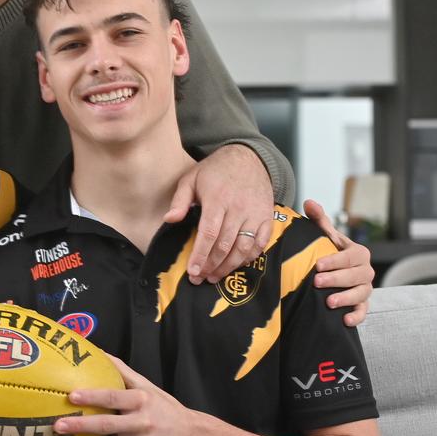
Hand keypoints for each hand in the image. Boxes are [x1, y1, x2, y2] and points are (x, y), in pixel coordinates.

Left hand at [53, 356, 191, 435]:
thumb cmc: (164, 409)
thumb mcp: (147, 387)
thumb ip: (122, 372)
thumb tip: (98, 351)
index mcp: (141, 401)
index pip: (114, 397)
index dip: (92, 396)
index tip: (72, 395)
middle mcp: (141, 424)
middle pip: (107, 425)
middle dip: (81, 427)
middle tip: (58, 426)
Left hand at [164, 144, 273, 284]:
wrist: (248, 157)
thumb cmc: (215, 170)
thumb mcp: (191, 178)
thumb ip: (180, 200)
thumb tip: (169, 220)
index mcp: (217, 198)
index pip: (208, 233)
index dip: (200, 255)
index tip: (193, 272)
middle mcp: (238, 208)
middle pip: (225, 245)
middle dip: (211, 266)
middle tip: (200, 279)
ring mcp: (255, 214)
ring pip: (243, 248)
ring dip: (229, 266)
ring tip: (215, 276)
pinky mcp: (267, 217)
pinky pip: (261, 243)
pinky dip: (249, 257)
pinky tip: (237, 265)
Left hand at [305, 199, 374, 326]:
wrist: (331, 271)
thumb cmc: (327, 250)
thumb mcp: (323, 236)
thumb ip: (318, 219)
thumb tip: (309, 202)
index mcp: (358, 253)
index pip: (351, 256)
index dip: (335, 261)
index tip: (317, 265)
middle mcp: (366, 271)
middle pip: (356, 276)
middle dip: (337, 279)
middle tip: (316, 282)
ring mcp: (365, 288)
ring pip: (361, 294)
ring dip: (346, 298)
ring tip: (329, 302)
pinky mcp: (362, 304)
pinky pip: (364, 311)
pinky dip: (357, 316)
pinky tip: (345, 320)